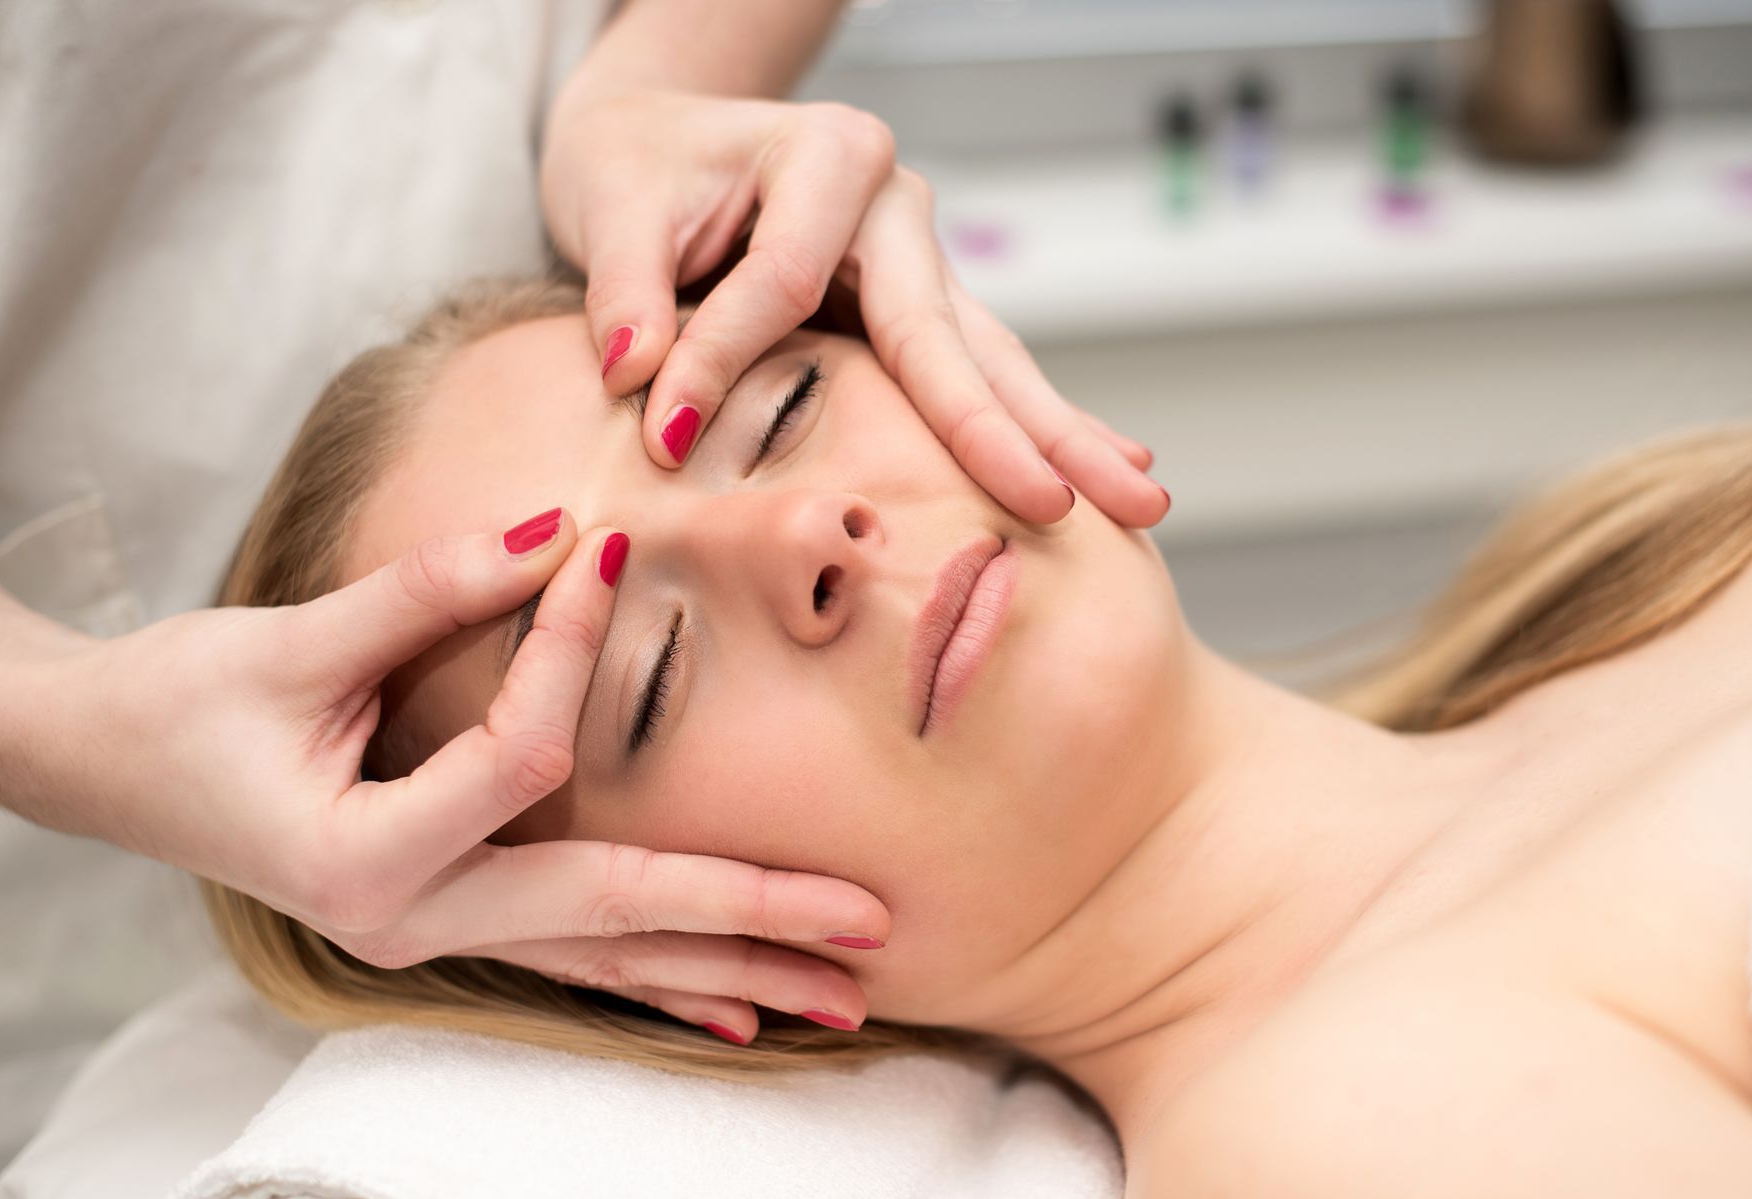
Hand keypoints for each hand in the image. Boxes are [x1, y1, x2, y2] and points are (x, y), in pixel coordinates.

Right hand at [18, 515, 887, 1042]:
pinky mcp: (451, 916)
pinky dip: (661, 977)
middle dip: (749, 915)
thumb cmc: (178, 705)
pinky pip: (577, 958)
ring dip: (732, 970)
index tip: (604, 552)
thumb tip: (554, 528)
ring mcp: (435, 933)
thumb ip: (424, 590)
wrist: (103, 764)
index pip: (518, 761)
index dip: (565, 652)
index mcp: (362, 855)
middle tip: (870, 925)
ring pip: (609, 959)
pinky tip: (739, 1010)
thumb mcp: (289, 645)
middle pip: (612, 914)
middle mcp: (411, 918)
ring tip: (845, 999)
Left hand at [540, 85, 1167, 528]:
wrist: (660, 141)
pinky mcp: (921, 308)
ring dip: (1060, 440)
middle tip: (1060, 505)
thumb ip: (627, 291)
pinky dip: (1039, 427)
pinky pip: (982, 376)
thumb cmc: (637, 169)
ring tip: (1139, 502)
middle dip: (1004, 429)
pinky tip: (1116, 468)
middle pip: (948, 334)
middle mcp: (895, 208)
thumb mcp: (612, 207)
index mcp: (827, 155)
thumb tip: (642, 376)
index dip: (729, 358)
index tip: (661, 431)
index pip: (791, 280)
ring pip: (993, 362)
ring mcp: (920, 262)